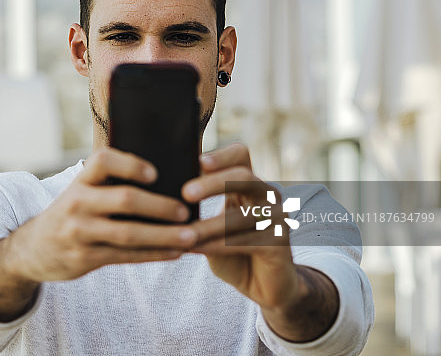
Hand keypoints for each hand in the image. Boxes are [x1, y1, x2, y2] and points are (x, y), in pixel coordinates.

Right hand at [9, 147, 194, 282]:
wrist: (33, 249)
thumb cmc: (70, 214)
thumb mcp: (80, 192)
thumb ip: (108, 185)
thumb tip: (164, 181)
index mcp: (80, 181)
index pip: (103, 161)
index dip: (130, 164)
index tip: (155, 173)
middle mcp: (77, 203)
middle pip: (125, 200)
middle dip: (160, 205)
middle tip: (185, 210)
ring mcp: (80, 232)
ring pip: (129, 233)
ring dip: (164, 235)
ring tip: (189, 235)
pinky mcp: (85, 258)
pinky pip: (126, 256)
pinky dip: (153, 254)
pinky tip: (174, 252)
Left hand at [178, 143, 338, 341]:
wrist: (262, 286)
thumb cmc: (231, 251)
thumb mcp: (210, 228)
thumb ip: (196, 213)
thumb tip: (160, 198)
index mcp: (248, 184)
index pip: (240, 155)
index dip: (222, 155)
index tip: (198, 162)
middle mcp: (267, 195)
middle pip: (243, 176)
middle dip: (213, 183)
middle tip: (186, 193)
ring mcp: (277, 218)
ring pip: (240, 215)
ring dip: (208, 226)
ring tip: (182, 234)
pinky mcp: (280, 243)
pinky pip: (246, 241)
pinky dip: (218, 245)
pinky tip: (196, 249)